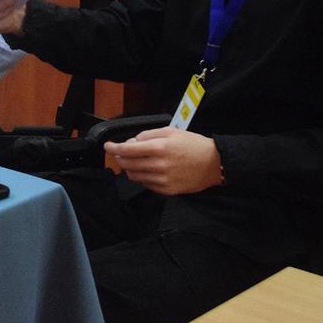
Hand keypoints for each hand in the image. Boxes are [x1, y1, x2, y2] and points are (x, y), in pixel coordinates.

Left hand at [103, 127, 222, 195]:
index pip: (127, 150)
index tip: (108, 146)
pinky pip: (146, 184)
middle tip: (120, 153)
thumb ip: (148, 135)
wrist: (214, 163)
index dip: (113, 148)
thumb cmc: (193, 145)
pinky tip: (148, 170)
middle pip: (127, 164)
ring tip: (134, 161)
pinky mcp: (167, 190)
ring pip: (134, 176)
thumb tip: (131, 142)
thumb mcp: (170, 131)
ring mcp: (163, 180)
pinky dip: (142, 177)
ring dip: (129, 168)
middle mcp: (159, 165)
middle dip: (120, 158)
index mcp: (159, 148)